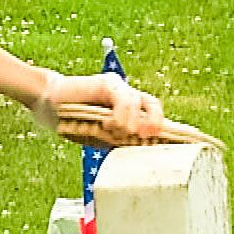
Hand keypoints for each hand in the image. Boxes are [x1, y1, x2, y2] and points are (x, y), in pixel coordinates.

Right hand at [32, 70, 163, 139]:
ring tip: (118, 133)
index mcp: (128, 114)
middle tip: (153, 139)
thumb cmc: (71, 121)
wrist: (46, 103)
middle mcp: (128, 99)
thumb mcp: (97, 137)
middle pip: (155, 108)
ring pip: (142, 103)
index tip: (187, 144)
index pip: (154, 120)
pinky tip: (112, 124)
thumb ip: (117, 141)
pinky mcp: (108, 83)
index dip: (171, 130)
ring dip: (133, 123)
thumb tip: (138, 151)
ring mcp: (119, 89)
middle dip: (159, 125)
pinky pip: (125, 97)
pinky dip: (123, 113)